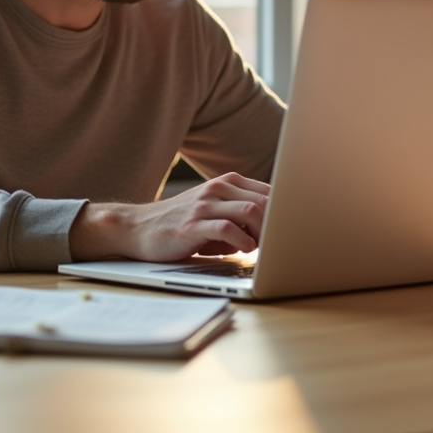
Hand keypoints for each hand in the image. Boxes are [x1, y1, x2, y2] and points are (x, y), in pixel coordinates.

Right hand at [69, 173, 270, 262]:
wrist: (137, 228)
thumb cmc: (182, 224)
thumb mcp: (215, 211)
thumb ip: (242, 214)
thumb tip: (277, 230)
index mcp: (228, 183)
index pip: (270, 191)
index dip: (286, 212)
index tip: (295, 229)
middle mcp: (218, 189)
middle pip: (266, 200)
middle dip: (280, 223)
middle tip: (282, 243)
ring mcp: (205, 205)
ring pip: (251, 211)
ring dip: (264, 232)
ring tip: (262, 247)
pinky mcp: (193, 225)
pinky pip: (228, 228)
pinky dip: (243, 241)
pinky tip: (245, 250)